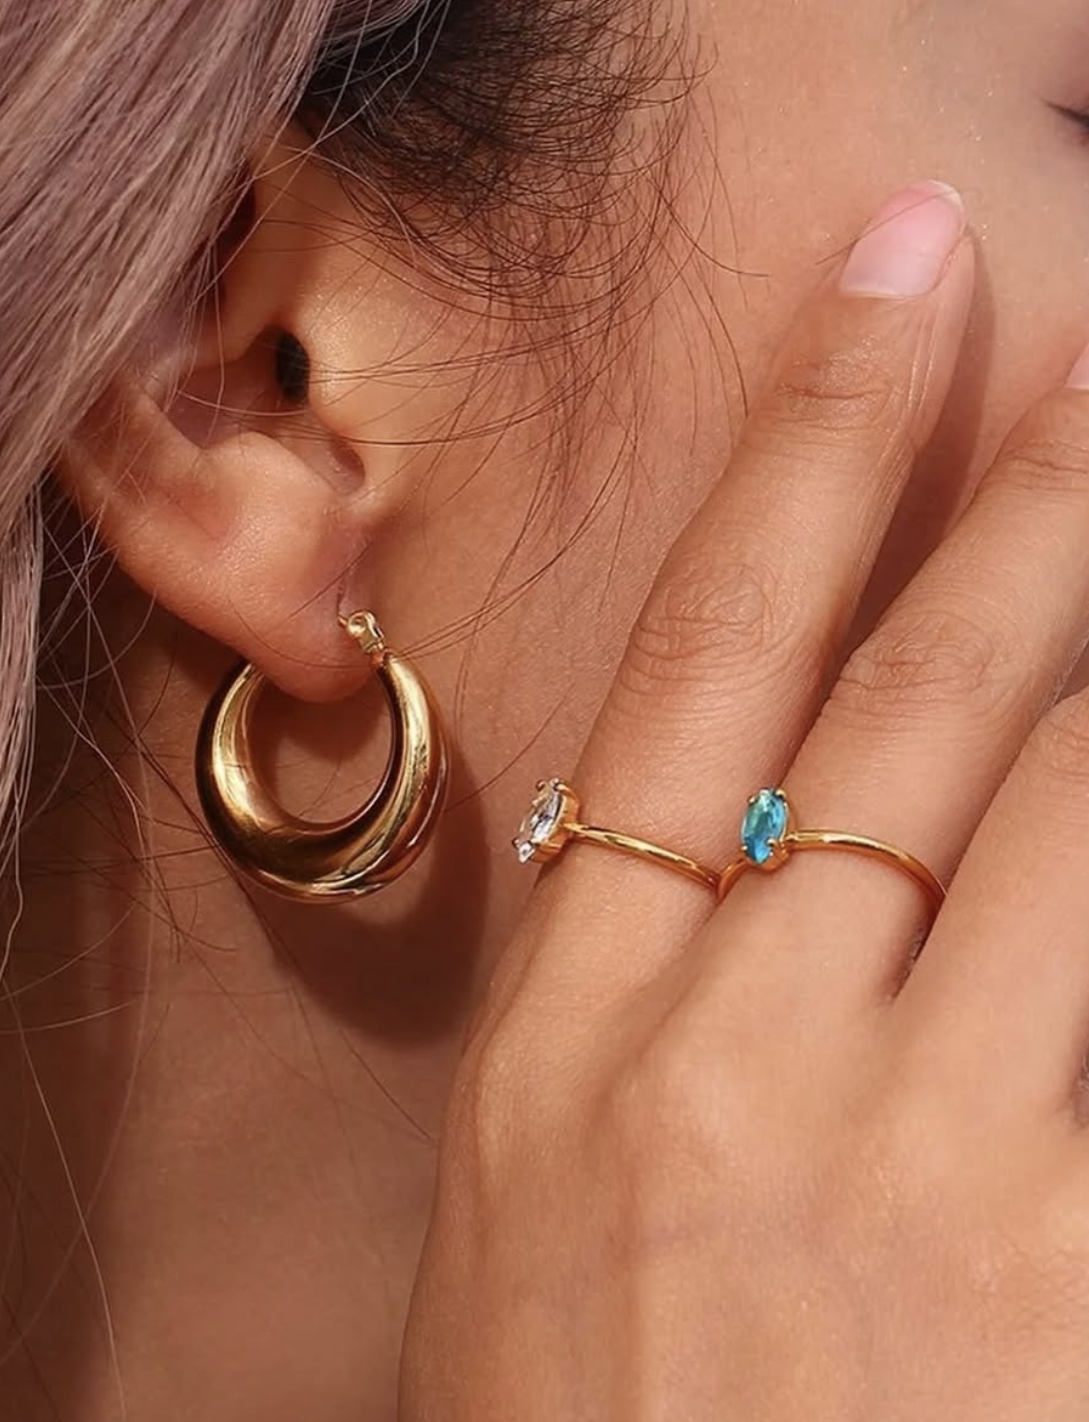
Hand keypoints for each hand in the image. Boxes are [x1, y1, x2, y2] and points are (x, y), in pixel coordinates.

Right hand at [399, 181, 1088, 1419]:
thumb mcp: (549, 1186)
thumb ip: (657, 991)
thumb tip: (800, 811)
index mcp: (579, 1022)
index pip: (706, 649)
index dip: (811, 443)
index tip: (895, 282)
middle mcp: (736, 1060)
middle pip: (926, 697)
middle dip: (1041, 490)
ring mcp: (922, 1182)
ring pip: (1071, 819)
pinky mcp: (1070, 1299)